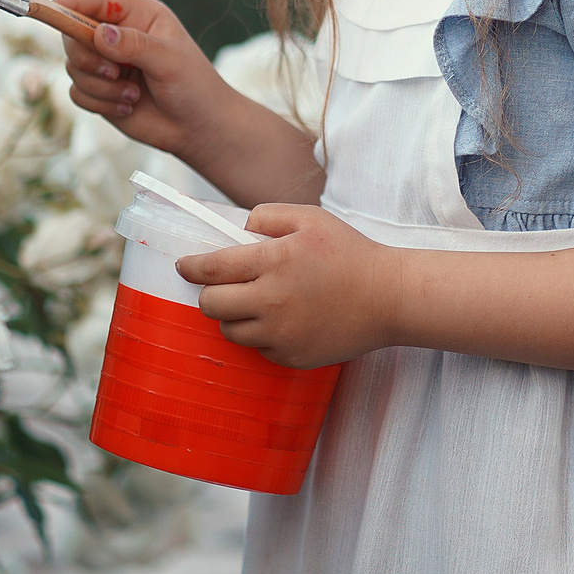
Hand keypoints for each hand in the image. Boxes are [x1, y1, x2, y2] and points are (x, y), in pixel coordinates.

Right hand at [55, 0, 231, 159]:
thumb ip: (135, 45)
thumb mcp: (170, 60)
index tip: (53, 9)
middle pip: (73, 33)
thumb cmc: (193, 86)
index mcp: (138, 14)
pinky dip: (99, 102)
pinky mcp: (99, 90)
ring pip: (73, 66)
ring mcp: (106, 63)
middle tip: (114, 71)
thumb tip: (99, 34)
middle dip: (88, 57)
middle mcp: (118, 35)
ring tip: (134, 94)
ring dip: (101, 86)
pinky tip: (128, 106)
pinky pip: (76, 92)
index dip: (72, 2)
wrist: (198, 128)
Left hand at [175, 203, 401, 368]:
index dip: (191, 267)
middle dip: (209, 293)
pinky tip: (283, 320)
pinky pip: (258, 348)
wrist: (389, 298)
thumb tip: (239, 229)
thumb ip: (268, 215)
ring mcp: (280, 334)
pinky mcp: (291, 357)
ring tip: (255, 302)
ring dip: (233, 316)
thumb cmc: (350, 253)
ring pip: (229, 330)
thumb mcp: (311, 218)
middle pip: (210, 304)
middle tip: (222, 286)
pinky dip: (261, 335)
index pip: (212, 268)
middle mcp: (271, 301)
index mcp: (273, 262)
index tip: (184, 266)